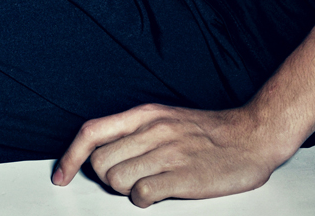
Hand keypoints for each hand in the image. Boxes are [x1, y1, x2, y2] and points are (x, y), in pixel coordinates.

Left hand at [52, 102, 284, 207]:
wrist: (253, 136)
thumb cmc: (209, 133)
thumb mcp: (168, 119)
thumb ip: (136, 132)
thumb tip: (101, 154)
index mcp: (146, 114)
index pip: (92, 131)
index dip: (70, 157)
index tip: (61, 177)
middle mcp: (153, 129)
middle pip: (100, 163)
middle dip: (108, 178)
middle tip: (132, 178)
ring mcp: (167, 152)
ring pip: (116, 180)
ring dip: (128, 189)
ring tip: (151, 183)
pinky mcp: (182, 176)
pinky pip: (141, 196)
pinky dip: (145, 200)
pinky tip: (161, 193)